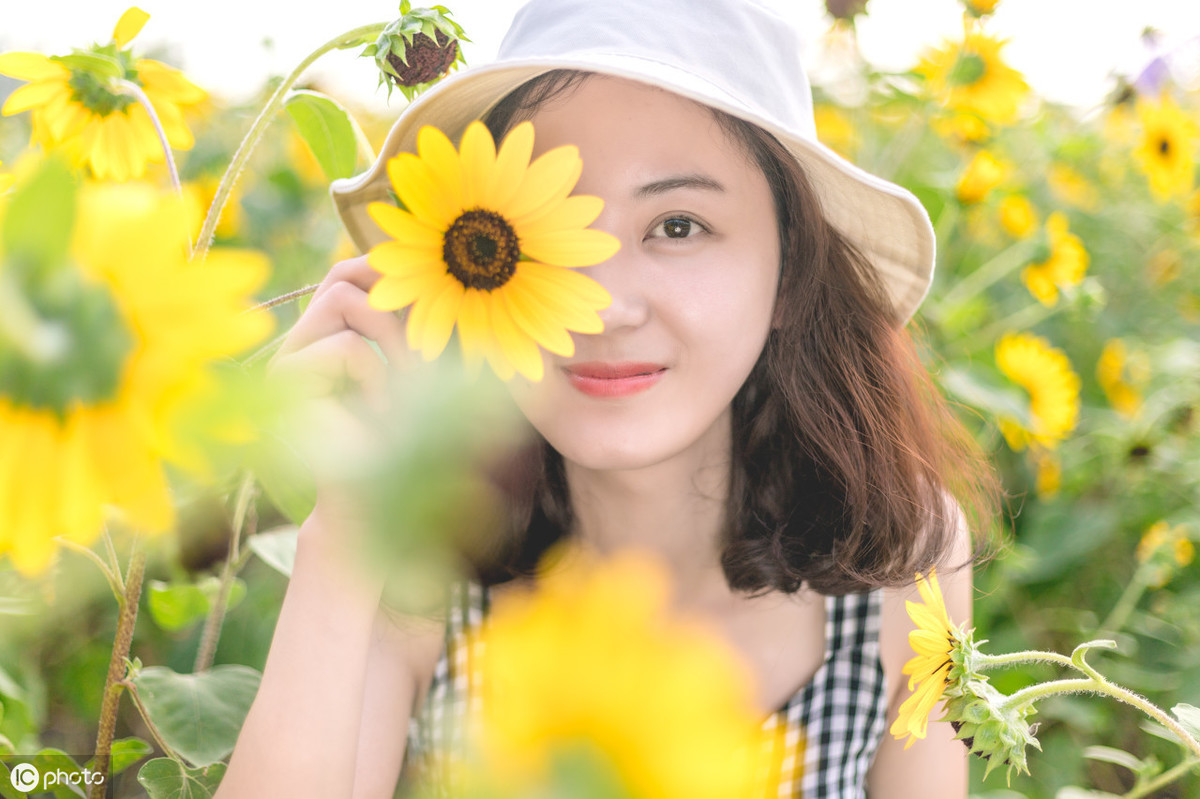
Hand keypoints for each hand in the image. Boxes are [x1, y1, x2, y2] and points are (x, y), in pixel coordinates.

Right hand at [268, 255, 411, 540]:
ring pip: (345, 300)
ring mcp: (287, 357)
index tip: (433, 305)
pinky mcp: (284, 380)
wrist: (384, 502)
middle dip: (396, 306)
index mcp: (331, 333)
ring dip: (392, 341)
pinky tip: (378, 415)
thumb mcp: (424, 366)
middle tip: (423, 355)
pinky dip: (378, 378)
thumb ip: (416, 320)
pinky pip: (348, 348)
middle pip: (344, 274)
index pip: (352, 270)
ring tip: (401, 389)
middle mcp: (302, 340)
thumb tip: (430, 267)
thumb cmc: (414, 438)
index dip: (392, 275)